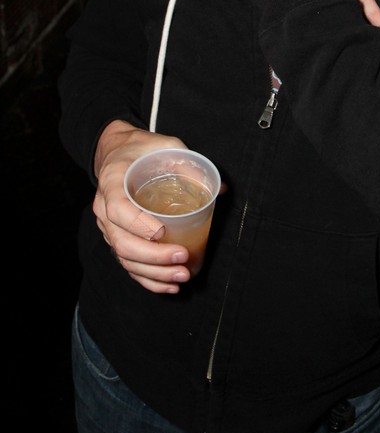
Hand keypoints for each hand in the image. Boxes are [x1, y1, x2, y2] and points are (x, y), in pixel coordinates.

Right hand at [93, 120, 193, 293]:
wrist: (117, 151)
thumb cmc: (142, 149)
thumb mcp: (165, 146)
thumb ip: (189, 164)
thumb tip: (221, 189)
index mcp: (112, 181)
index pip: (118, 208)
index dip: (138, 224)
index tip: (162, 232)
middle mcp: (104, 208)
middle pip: (121, 242)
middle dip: (153, 256)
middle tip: (181, 257)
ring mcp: (108, 227)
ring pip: (125, 258)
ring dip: (153, 273)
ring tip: (181, 276)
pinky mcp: (117, 238)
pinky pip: (128, 265)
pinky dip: (147, 280)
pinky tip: (168, 286)